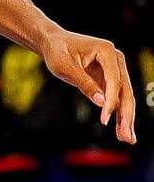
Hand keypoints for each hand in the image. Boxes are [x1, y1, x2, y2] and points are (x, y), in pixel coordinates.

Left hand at [40, 27, 136, 143]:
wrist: (52, 42)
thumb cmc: (57, 49)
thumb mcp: (65, 65)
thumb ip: (83, 83)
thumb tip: (102, 102)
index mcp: (106, 51)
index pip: (114, 80)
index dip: (111, 100)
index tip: (104, 119)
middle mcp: (115, 60)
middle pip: (124, 90)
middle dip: (126, 115)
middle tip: (125, 136)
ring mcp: (114, 70)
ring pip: (124, 97)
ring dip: (126, 118)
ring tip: (127, 139)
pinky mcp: (109, 80)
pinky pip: (117, 99)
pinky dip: (119, 114)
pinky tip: (122, 130)